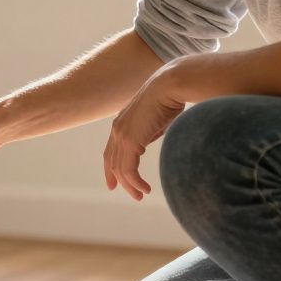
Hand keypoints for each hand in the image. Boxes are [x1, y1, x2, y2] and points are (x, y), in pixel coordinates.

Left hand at [103, 65, 187, 200]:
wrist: (170, 85)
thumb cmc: (170, 98)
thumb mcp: (156, 120)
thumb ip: (149, 132)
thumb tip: (151, 139)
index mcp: (122, 124)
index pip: (110, 151)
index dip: (110, 168)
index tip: (113, 183)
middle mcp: (117, 130)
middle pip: (112, 162)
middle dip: (120, 180)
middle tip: (133, 195)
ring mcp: (121, 135)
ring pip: (120, 169)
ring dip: (130, 185)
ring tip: (141, 195)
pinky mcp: (129, 141)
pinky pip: (128, 168)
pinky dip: (135, 181)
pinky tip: (145, 189)